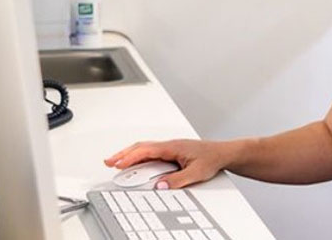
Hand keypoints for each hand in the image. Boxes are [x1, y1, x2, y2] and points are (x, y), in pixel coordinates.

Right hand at [104, 139, 233, 188]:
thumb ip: (177, 180)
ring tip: (116, 163)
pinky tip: (136, 164)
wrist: (223, 153)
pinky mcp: (172, 152)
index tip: (117, 164)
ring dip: (130, 154)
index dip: (130, 157)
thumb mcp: (196, 173)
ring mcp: (170, 147)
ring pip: (145, 148)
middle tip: (108, 162)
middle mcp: (169, 145)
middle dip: (123, 154)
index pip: (146, 150)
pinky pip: (151, 152)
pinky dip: (139, 156)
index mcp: (172, 147)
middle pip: (141, 147)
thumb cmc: (211, 158)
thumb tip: (159, 186)